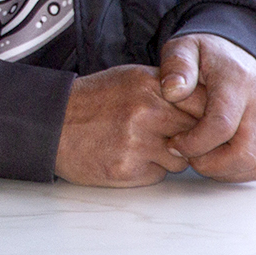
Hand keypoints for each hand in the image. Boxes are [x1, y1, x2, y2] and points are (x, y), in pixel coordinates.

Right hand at [54, 64, 203, 185]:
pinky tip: (126, 156)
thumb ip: (166, 89)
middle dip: (187, 138)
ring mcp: (137, 142)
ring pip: (181, 158)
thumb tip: (206, 103)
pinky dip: (147, 169)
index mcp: (149, 85)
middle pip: (197, 133)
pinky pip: (159, 175)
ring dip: (167, 156)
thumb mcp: (129, 79)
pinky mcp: (128, 169)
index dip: (203, 116)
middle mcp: (146, 111)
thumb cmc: (90, 101)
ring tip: (137, 144)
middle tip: (166, 136)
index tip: (195, 120)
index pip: (203, 104)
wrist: (49, 124)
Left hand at [158, 33, 255, 181]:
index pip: (221, 125)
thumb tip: (172, 91)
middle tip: (186, 156)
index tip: (174, 143)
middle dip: (209, 163)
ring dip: (225, 172)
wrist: (239, 52)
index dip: (195, 143)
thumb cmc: (206, 55)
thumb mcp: (184, 48)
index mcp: (237, 81)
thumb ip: (176, 65)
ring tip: (200, 159)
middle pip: (243, 152)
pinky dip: (240, 172)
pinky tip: (217, 161)